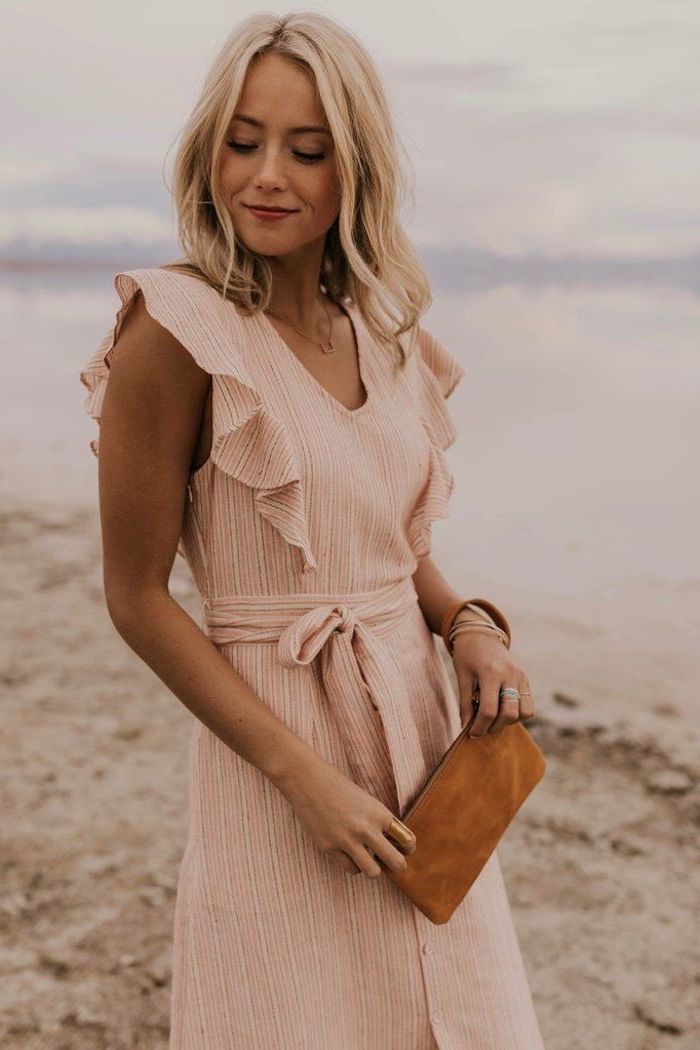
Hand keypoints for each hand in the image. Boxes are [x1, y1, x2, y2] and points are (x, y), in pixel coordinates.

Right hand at [276, 752, 416, 878]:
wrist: (308, 781)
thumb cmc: (339, 787)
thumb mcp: (367, 800)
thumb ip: (381, 821)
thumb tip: (394, 844)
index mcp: (380, 813)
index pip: (408, 841)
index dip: (408, 848)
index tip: (403, 848)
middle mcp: (366, 829)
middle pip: (396, 862)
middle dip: (397, 865)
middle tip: (391, 862)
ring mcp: (347, 840)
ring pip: (373, 872)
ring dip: (374, 867)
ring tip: (369, 858)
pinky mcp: (329, 848)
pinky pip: (351, 869)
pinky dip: (353, 865)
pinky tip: (350, 853)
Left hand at [451, 630, 534, 736]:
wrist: (480, 634)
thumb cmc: (467, 655)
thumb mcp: (462, 677)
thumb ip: (465, 704)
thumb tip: (465, 728)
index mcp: (491, 673)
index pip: (489, 710)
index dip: (480, 726)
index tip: (472, 733)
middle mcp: (510, 674)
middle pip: (510, 714)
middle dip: (495, 727)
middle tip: (482, 727)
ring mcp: (520, 675)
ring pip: (524, 711)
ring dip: (509, 721)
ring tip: (493, 717)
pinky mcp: (525, 678)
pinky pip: (528, 704)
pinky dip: (517, 712)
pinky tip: (501, 708)